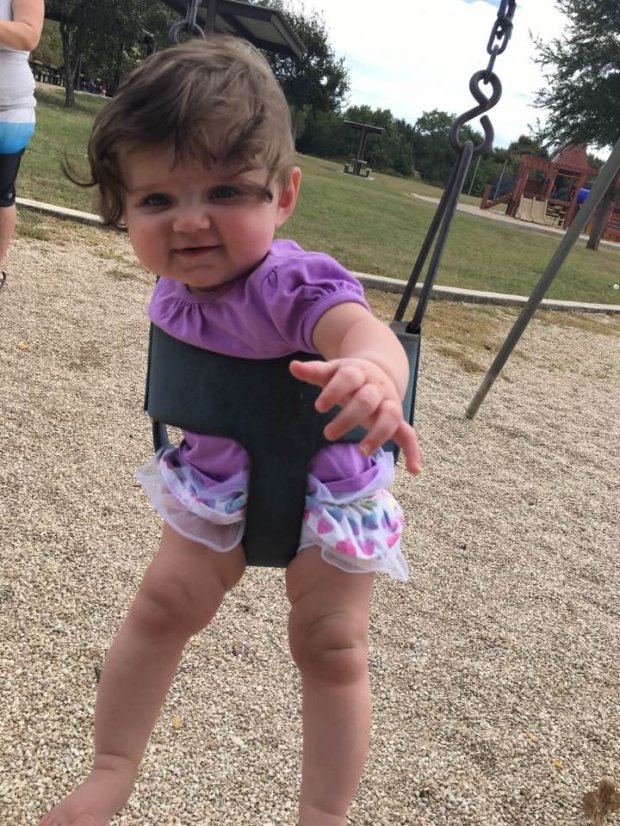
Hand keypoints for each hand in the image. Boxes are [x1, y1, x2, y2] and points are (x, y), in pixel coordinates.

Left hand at [290, 358, 420, 474]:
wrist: (377, 370)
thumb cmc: (348, 376)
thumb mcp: (332, 371)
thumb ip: (314, 371)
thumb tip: (292, 366)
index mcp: (357, 373)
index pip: (347, 379)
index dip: (334, 391)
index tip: (318, 407)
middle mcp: (376, 388)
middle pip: (367, 400)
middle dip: (349, 417)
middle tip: (328, 434)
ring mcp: (389, 403)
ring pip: (391, 416)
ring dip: (378, 434)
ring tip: (362, 452)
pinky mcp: (397, 419)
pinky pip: (409, 434)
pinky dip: (413, 451)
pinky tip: (413, 470)